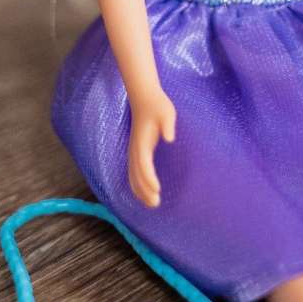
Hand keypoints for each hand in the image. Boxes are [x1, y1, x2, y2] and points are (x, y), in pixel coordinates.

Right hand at [127, 87, 175, 207]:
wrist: (144, 97)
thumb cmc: (158, 105)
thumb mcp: (167, 112)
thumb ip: (168, 125)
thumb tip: (170, 138)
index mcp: (142, 142)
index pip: (143, 164)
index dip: (149, 178)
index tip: (157, 190)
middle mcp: (135, 149)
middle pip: (136, 174)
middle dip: (144, 190)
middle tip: (156, 204)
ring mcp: (134, 150)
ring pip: (132, 175)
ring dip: (139, 191)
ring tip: (151, 204)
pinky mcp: (136, 151)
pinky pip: (133, 172)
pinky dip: (137, 184)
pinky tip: (144, 194)